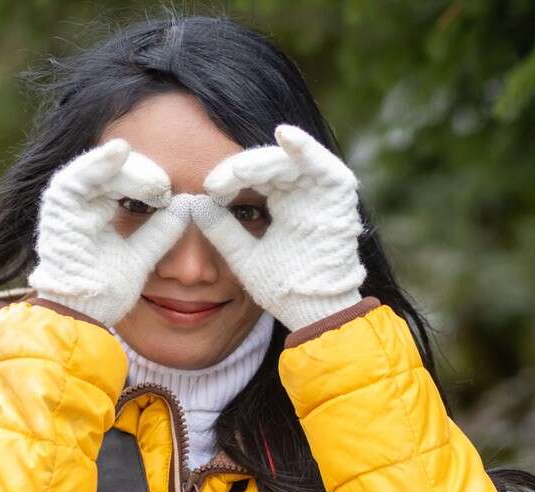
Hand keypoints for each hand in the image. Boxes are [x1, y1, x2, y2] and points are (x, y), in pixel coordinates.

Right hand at [27, 138, 187, 326]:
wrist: (83, 317)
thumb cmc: (104, 292)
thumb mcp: (141, 255)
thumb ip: (160, 232)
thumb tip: (187, 206)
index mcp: (95, 210)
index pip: (125, 180)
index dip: (150, 181)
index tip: (171, 194)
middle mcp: (78, 203)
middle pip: (115, 170)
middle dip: (144, 173)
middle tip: (166, 187)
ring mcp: (66, 202)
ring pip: (100, 167)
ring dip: (130, 170)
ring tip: (156, 181)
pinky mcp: (58, 205)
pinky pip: (78, 173)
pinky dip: (100, 161)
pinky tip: (121, 151)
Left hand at [194, 124, 366, 330]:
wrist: (312, 312)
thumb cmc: (284, 289)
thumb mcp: (244, 256)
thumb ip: (222, 231)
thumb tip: (194, 203)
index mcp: (284, 203)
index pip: (254, 176)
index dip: (230, 178)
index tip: (208, 189)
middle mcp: (305, 192)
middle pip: (270, 163)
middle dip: (240, 168)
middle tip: (215, 182)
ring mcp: (323, 190)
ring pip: (289, 160)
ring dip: (262, 162)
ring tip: (237, 170)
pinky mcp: (340, 191)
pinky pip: (323, 162)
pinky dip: (306, 148)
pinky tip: (284, 136)